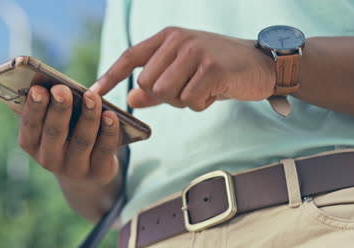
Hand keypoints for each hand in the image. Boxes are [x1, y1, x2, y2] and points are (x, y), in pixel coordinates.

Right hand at [14, 84, 120, 189]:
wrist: (86, 175)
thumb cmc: (65, 136)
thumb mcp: (49, 125)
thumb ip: (43, 106)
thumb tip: (34, 80)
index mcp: (32, 144)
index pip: (29, 125)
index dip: (34, 107)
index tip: (38, 89)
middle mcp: (49, 159)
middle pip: (55, 132)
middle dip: (59, 109)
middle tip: (62, 89)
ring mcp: (75, 169)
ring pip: (82, 140)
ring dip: (87, 116)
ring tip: (91, 96)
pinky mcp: (99, 172)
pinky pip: (104, 150)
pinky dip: (109, 131)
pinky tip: (111, 115)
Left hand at [92, 27, 275, 110]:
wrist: (261, 64)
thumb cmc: (218, 70)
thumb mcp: (184, 73)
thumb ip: (155, 88)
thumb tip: (130, 100)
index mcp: (168, 37)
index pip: (130, 56)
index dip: (109, 76)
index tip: (92, 93)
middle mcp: (178, 40)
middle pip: (147, 84)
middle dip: (164, 96)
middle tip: (188, 89)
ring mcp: (195, 51)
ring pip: (166, 94)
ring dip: (184, 101)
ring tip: (203, 88)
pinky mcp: (212, 68)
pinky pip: (190, 100)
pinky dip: (202, 104)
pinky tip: (216, 91)